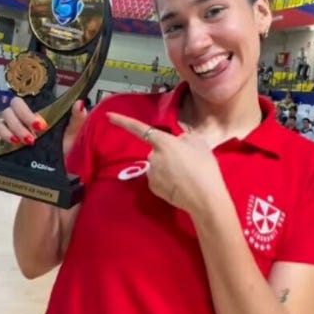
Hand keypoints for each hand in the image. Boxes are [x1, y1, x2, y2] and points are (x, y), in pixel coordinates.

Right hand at [0, 98, 88, 156]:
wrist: (58, 166)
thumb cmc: (64, 147)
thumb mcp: (73, 132)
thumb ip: (77, 117)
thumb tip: (79, 103)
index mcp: (40, 110)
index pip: (28, 98)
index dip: (29, 110)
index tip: (40, 125)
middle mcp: (24, 115)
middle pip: (14, 105)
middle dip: (22, 119)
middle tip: (33, 136)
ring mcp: (14, 125)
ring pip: (5, 116)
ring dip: (14, 128)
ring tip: (27, 142)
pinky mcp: (6, 136)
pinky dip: (4, 134)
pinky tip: (14, 143)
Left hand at [107, 112, 226, 216]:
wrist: (205, 197)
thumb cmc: (204, 167)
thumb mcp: (199, 143)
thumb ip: (183, 138)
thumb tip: (177, 141)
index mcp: (163, 142)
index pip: (138, 128)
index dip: (122, 121)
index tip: (108, 116)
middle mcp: (152, 157)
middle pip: (157, 150)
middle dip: (168, 153)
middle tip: (188, 161)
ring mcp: (151, 173)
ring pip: (158, 165)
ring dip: (168, 167)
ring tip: (188, 174)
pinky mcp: (153, 188)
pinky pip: (158, 178)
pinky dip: (167, 180)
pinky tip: (181, 184)